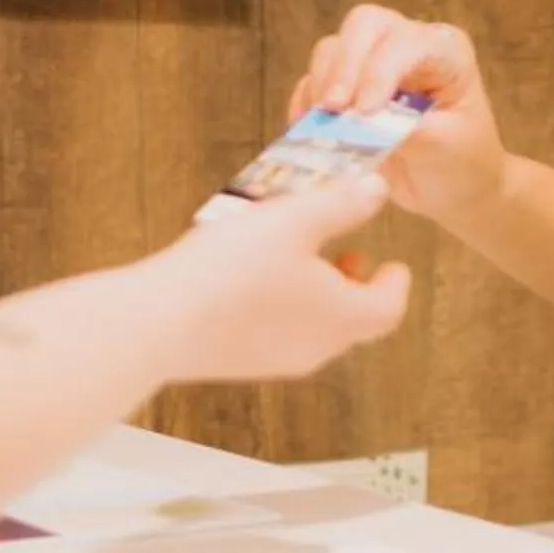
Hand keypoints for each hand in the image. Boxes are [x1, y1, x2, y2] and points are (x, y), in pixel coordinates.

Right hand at [153, 176, 411, 381]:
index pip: (389, 310)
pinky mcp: (239, 362)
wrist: (159, 324)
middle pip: (353, 320)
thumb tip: (375, 190)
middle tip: (345, 254)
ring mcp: (275, 361)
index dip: (395, 284)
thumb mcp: (294, 220)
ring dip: (316, 294)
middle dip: (353, 285)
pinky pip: (276, 333)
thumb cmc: (231, 270)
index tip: (394, 265)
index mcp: (342, 317)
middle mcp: (315, 348)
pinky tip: (252, 277)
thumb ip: (340, 204)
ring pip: (314, 327)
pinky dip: (282, 306)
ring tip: (296, 258)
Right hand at [291, 4, 506, 222]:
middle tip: (332, 110)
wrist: (455, 190)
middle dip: (343, 65)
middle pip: (365, 24)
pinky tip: (306, 130)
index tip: (363, 113)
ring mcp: (375, 60)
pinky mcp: (348, 85)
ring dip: (322, 85)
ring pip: (333, 47)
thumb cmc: (463, 163)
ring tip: (321, 127)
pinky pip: (315, 78)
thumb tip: (360, 120)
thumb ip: (404, 128)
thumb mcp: (445, 148)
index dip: (380, 72)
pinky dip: (305, 102)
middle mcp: (409, 44)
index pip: (407, 42)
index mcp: (446, 51)